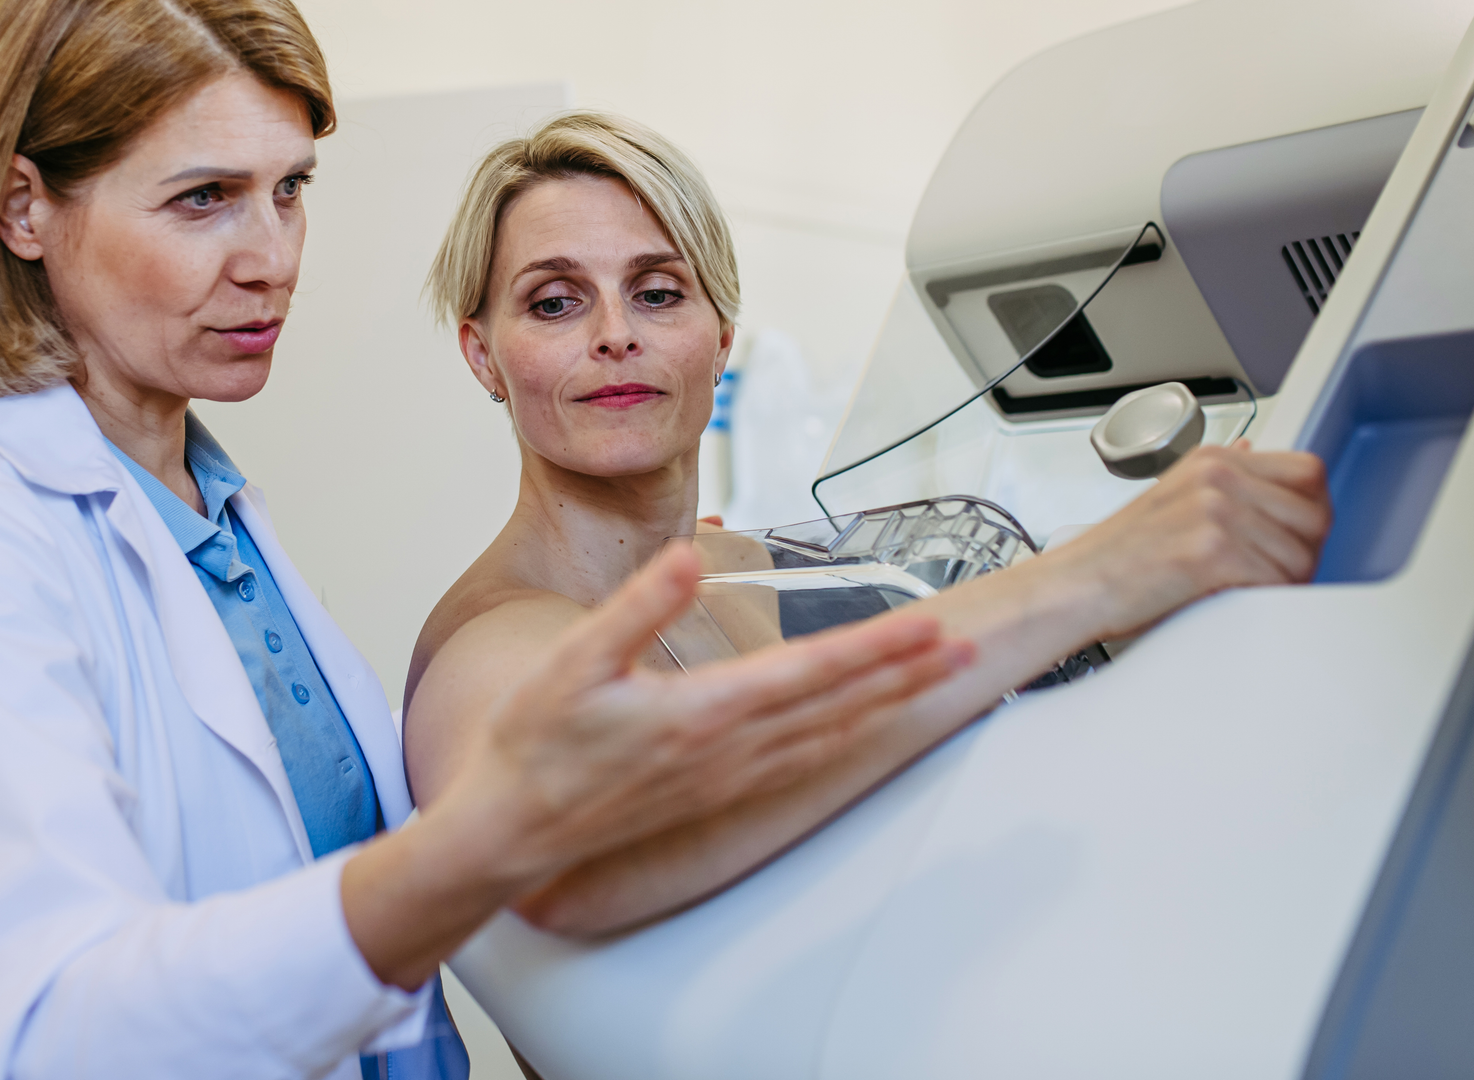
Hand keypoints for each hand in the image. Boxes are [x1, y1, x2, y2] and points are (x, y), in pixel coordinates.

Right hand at [442, 543, 973, 886]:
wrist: (511, 828)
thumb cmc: (534, 745)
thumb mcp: (574, 661)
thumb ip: (637, 607)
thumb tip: (686, 558)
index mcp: (701, 713)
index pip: (811, 673)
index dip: (875, 647)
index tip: (927, 624)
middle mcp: (727, 751)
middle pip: (838, 706)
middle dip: (906, 674)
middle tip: (963, 647)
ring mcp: (727, 777)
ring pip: (829, 737)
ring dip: (887, 706)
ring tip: (933, 681)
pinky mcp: (717, 791)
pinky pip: (802, 763)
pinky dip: (846, 738)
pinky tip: (862, 729)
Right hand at [1048, 441, 1329, 638]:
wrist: (1074, 587)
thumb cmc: (1116, 556)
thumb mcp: (1171, 497)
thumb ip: (1222, 477)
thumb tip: (1251, 451)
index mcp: (1212, 460)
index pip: (1307, 472)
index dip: (1312, 511)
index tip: (1295, 537)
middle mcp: (1217, 477)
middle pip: (1314, 514)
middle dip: (1305, 552)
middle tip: (1276, 573)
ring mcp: (1215, 511)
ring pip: (1300, 554)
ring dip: (1284, 582)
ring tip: (1247, 589)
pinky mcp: (1212, 550)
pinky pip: (1276, 579)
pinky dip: (1263, 598)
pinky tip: (1232, 596)